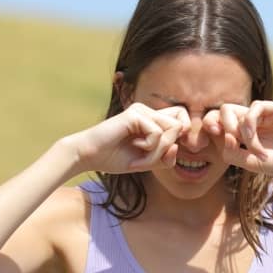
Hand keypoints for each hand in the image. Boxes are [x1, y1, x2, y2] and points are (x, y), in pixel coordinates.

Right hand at [71, 103, 190, 173]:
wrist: (88, 156)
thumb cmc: (115, 158)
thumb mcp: (148, 162)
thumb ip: (166, 157)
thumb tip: (177, 146)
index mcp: (153, 119)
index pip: (182, 118)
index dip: (183, 135)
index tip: (168, 153)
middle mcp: (149, 111)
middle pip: (180, 125)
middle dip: (169, 147)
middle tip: (150, 159)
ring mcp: (142, 110)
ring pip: (171, 130)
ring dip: (158, 151)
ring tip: (141, 157)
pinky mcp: (135, 114)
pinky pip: (158, 133)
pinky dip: (150, 148)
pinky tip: (134, 148)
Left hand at [203, 101, 272, 183]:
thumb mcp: (249, 162)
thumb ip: (231, 151)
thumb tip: (223, 135)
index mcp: (242, 131)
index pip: (218, 121)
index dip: (210, 127)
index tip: (210, 142)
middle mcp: (250, 120)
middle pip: (223, 111)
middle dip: (221, 127)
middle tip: (232, 143)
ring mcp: (263, 113)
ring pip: (235, 110)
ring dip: (240, 134)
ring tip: (255, 151)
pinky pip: (254, 108)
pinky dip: (250, 127)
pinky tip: (258, 144)